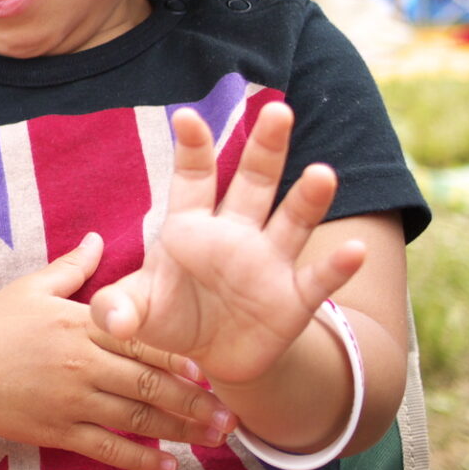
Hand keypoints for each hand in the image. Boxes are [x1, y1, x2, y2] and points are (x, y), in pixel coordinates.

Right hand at [0, 232, 233, 469]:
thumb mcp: (32, 288)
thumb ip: (73, 267)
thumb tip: (98, 237)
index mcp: (79, 325)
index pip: (138, 342)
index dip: (176, 359)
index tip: (207, 372)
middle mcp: (80, 363)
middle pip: (148, 386)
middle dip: (193, 403)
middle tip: (229, 418)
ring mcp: (70, 401)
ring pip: (136, 420)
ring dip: (179, 432)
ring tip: (213, 441)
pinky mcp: (58, 432)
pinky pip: (107, 449)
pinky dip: (140, 460)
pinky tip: (168, 466)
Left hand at [89, 103, 366, 385]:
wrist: (210, 358)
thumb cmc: (168, 319)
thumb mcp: (135, 313)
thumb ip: (119, 309)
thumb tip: (112, 320)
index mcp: (190, 226)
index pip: (192, 178)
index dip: (191, 148)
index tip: (187, 116)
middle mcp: (234, 234)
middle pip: (253, 182)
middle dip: (266, 148)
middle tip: (279, 111)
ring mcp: (267, 263)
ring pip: (291, 221)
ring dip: (308, 198)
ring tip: (323, 173)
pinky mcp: (293, 299)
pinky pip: (318, 279)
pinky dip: (337, 267)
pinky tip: (356, 249)